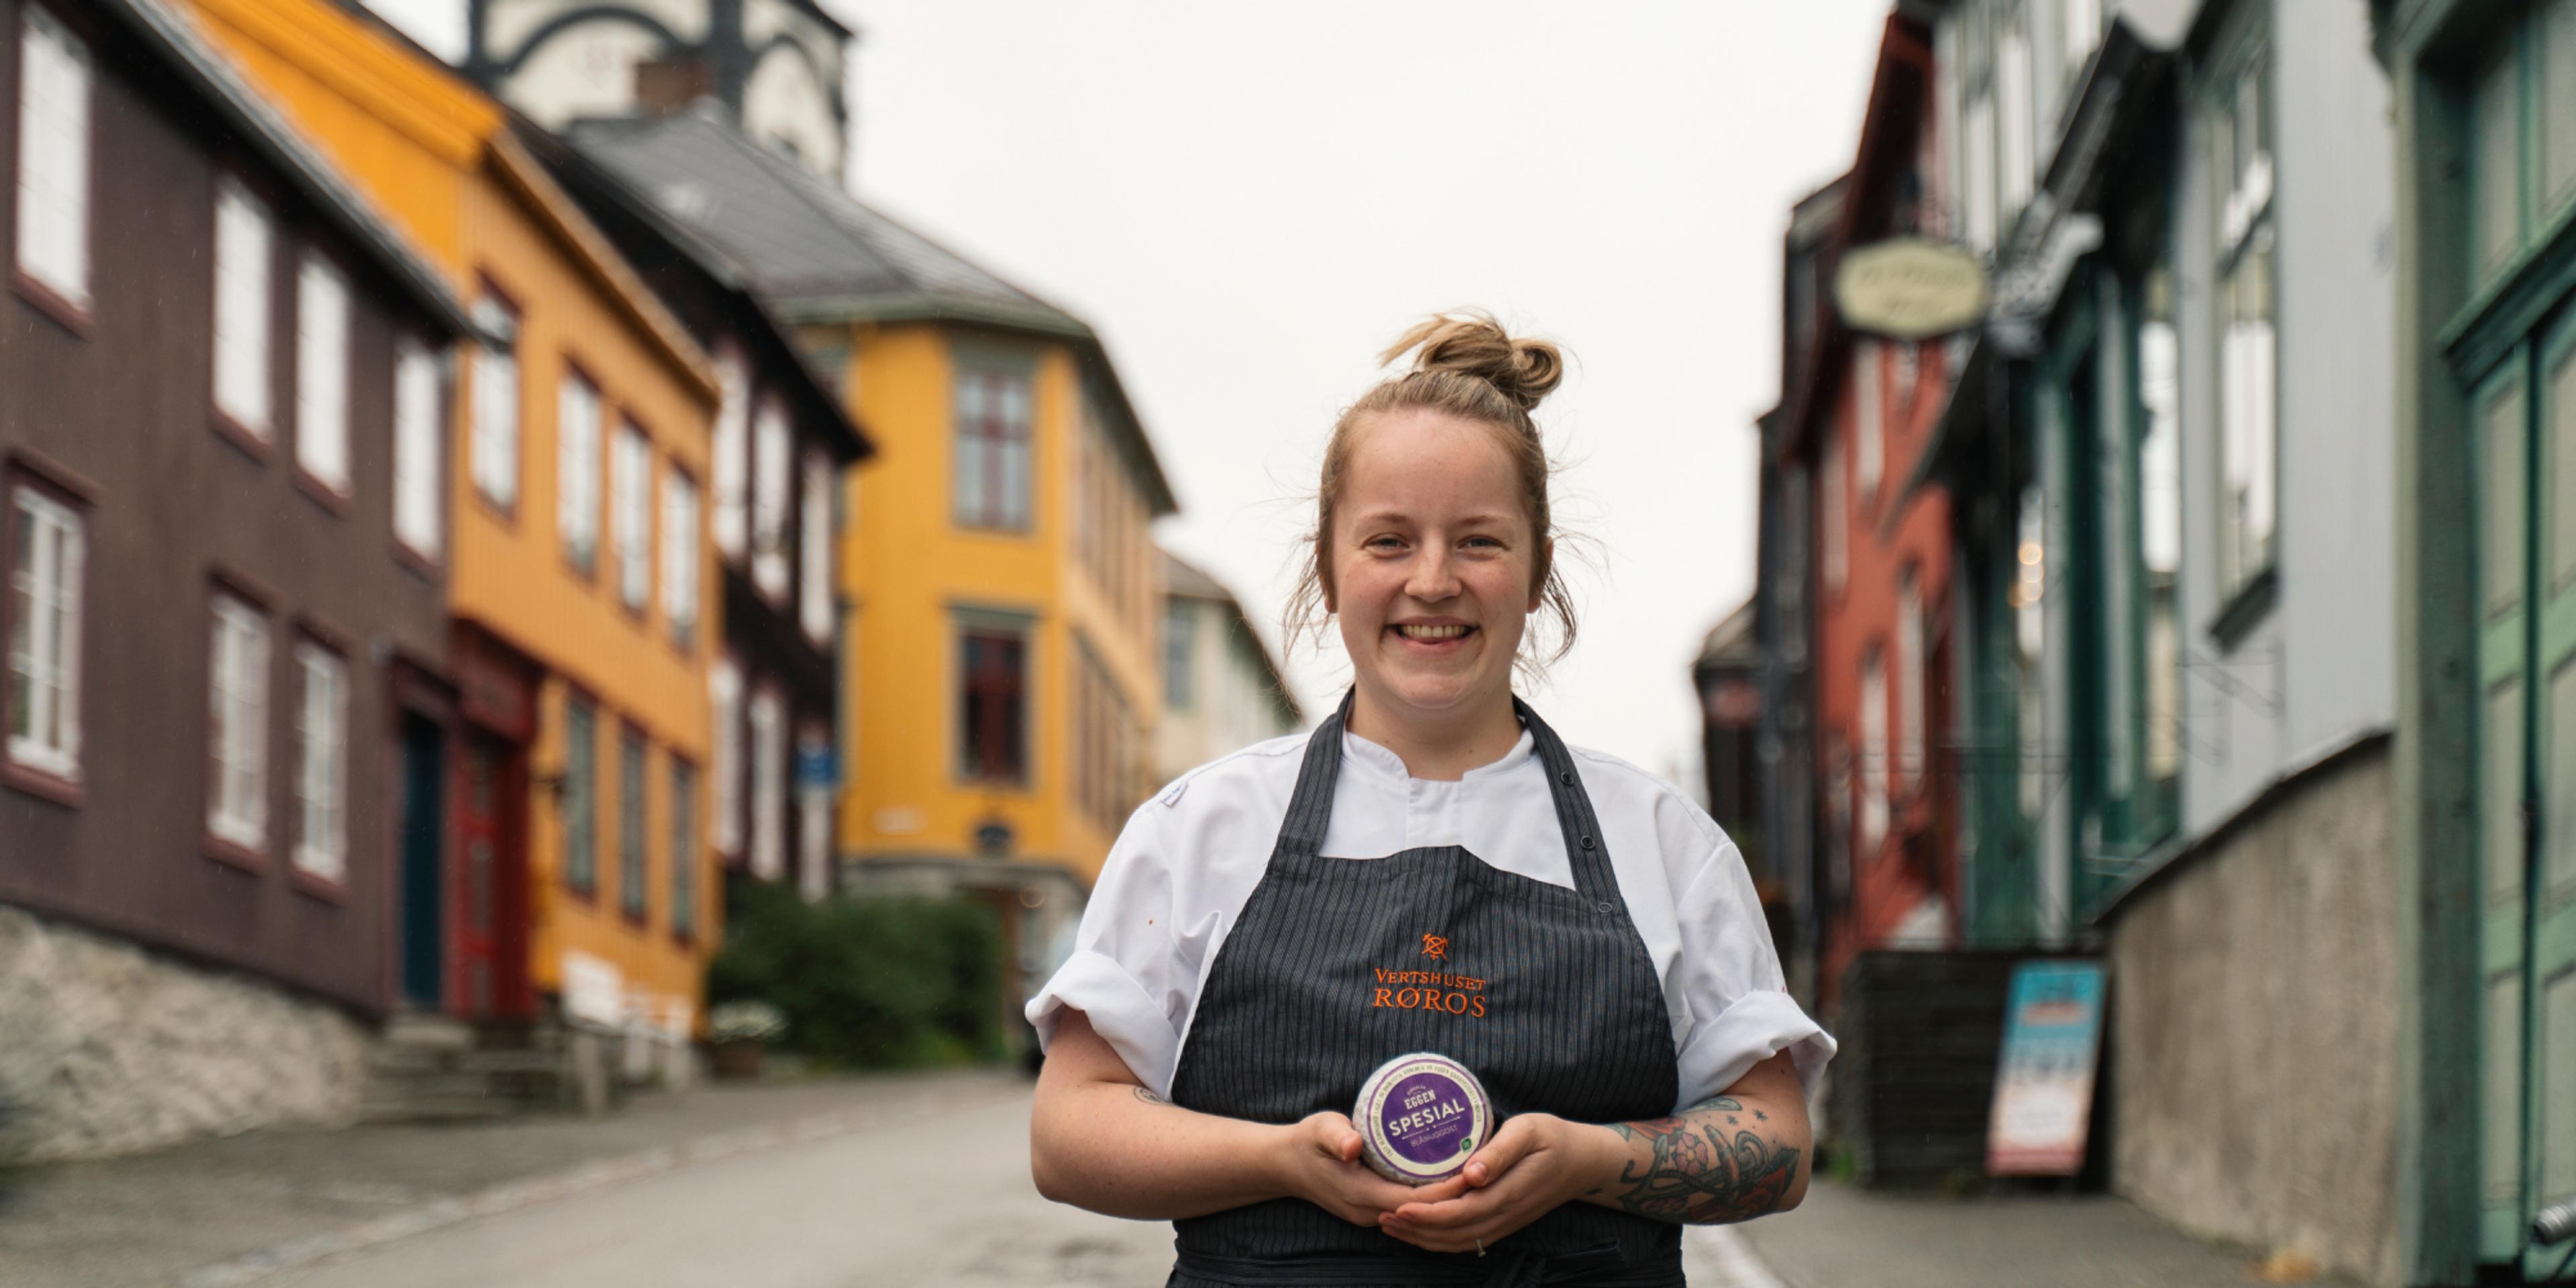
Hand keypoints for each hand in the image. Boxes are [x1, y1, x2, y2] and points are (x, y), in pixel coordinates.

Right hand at [1273, 1112, 1469, 1227]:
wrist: (1284, 1164)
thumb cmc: (1306, 1142)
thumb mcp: (1319, 1130)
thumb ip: (1337, 1136)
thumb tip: (1352, 1146)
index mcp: (1361, 1194)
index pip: (1415, 1201)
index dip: (1445, 1191)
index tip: (1471, 1171)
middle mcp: (1368, 1212)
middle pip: (1423, 1211)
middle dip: (1454, 1196)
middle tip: (1483, 1171)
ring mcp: (1369, 1215)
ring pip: (1417, 1213)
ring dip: (1444, 1199)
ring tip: (1474, 1176)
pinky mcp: (1371, 1210)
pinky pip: (1407, 1208)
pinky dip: (1428, 1198)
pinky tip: (1446, 1179)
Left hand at [1379, 1113, 1612, 1253]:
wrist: (1583, 1162)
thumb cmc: (1553, 1138)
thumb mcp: (1529, 1131)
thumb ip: (1500, 1152)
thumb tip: (1473, 1174)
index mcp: (1507, 1193)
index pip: (1459, 1213)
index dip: (1426, 1215)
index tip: (1397, 1206)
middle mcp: (1504, 1215)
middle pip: (1452, 1234)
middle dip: (1414, 1230)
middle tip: (1380, 1216)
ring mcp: (1504, 1223)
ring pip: (1457, 1241)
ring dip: (1422, 1238)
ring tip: (1390, 1225)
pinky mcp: (1503, 1222)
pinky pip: (1467, 1240)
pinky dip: (1440, 1239)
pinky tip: (1419, 1230)